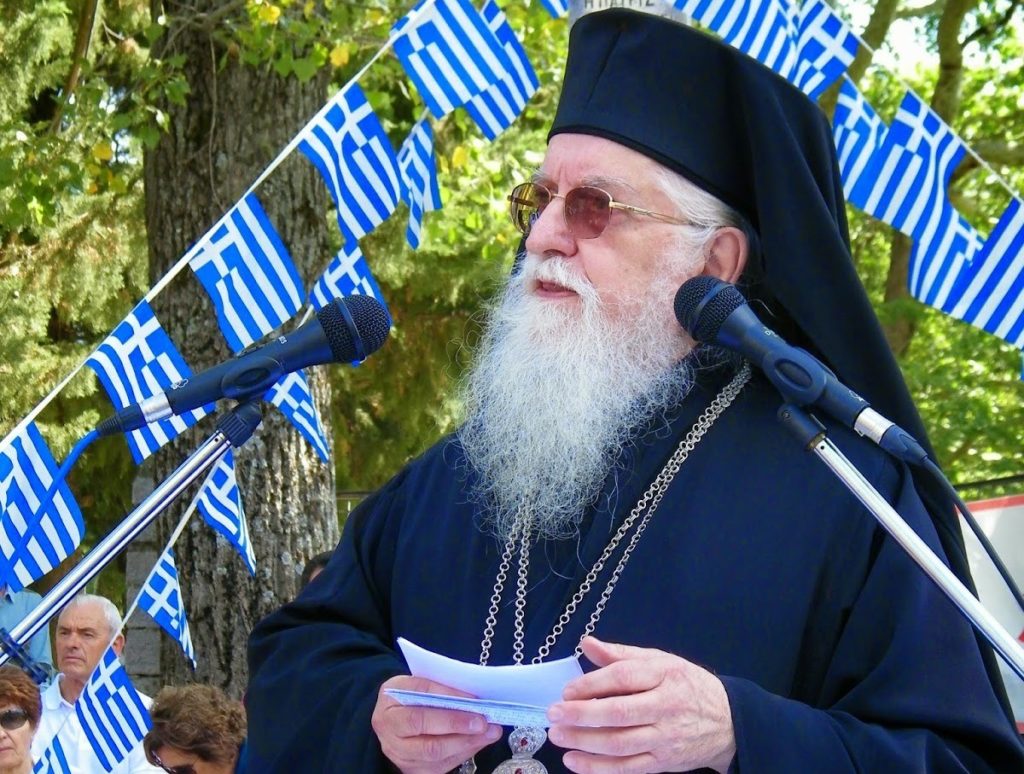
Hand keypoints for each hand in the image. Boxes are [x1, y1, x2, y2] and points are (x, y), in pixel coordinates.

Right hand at [371, 675, 502, 773]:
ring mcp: (400, 754)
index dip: (448, 698)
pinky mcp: (412, 769)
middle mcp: (390, 731)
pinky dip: (464, 752)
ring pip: (434, 754)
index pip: (419, 697)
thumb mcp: (417, 682)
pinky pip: (441, 765)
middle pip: (424, 732)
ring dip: (467, 743)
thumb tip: (473, 697)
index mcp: (388, 701)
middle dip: (458, 726)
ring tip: (490, 732)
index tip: (473, 700)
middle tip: (484, 722)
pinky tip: (479, 741)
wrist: (392, 719)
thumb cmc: (409, 696)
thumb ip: (439, 687)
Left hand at [545, 637, 735, 772]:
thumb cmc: (686, 685)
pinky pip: (627, 768)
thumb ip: (620, 655)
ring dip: (584, 742)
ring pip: (620, 744)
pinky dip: (598, 768)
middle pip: (619, 713)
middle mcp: (666, 706)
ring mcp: (665, 738)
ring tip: (558, 736)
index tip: (566, 690)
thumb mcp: (660, 661)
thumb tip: (587, 643)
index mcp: (664, 675)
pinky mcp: (663, 763)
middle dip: (581, 715)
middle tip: (553, 715)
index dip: (591, 684)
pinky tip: (574, 761)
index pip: (623, 678)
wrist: (727, 722)